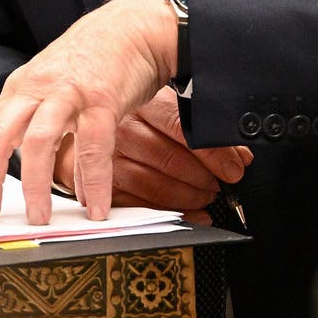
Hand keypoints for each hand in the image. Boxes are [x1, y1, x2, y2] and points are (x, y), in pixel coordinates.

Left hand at [0, 0, 173, 225]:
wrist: (133, 26)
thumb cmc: (94, 61)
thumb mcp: (52, 85)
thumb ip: (37, 119)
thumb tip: (32, 167)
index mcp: (20, 90)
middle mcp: (36, 89)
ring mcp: (67, 93)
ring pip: (38, 142)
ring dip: (36, 186)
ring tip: (41, 218)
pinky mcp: (101, 98)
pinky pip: (93, 147)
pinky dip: (93, 181)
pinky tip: (95, 205)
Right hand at [52, 87, 250, 221]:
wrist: (76, 121)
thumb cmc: (131, 118)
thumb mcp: (168, 111)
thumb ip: (205, 131)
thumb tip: (241, 156)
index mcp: (142, 104)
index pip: (184, 129)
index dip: (214, 154)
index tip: (234, 170)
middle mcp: (121, 128)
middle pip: (170, 158)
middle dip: (203, 179)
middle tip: (220, 187)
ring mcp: (107, 157)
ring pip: (153, 183)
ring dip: (186, 197)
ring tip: (205, 199)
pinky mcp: (99, 182)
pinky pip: (136, 203)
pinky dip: (167, 214)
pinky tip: (187, 214)